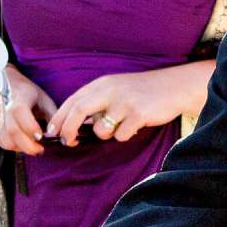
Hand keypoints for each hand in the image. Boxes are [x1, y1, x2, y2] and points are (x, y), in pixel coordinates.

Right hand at [0, 66, 53, 156]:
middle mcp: (4, 108)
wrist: (6, 84)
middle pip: (13, 132)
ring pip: (6, 140)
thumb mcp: (43, 99)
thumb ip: (52, 116)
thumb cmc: (27, 92)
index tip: (42, 137)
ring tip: (32, 146)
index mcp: (19, 98)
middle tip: (40, 149)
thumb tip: (59, 134)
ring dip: (21, 148)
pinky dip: (12, 147)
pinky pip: (1, 142)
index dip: (31, 128)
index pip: (20, 113)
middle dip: (28, 146)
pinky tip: (21, 143)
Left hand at [46, 64, 207, 147]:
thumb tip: (73, 125)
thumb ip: (95, 102)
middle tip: (66, 142)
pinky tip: (136, 125)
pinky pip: (121, 135)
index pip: (73, 101)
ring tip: (121, 125)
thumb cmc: (141, 92)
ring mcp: (124, 102)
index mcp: (102, 84)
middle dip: (68, 129)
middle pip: (78, 111)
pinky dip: (125, 135)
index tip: (52, 132)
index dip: (59, 118)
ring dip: (105, 135)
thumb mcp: (115, 89)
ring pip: (101, 129)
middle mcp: (110, 90)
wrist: (174, 86)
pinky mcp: (138, 114)